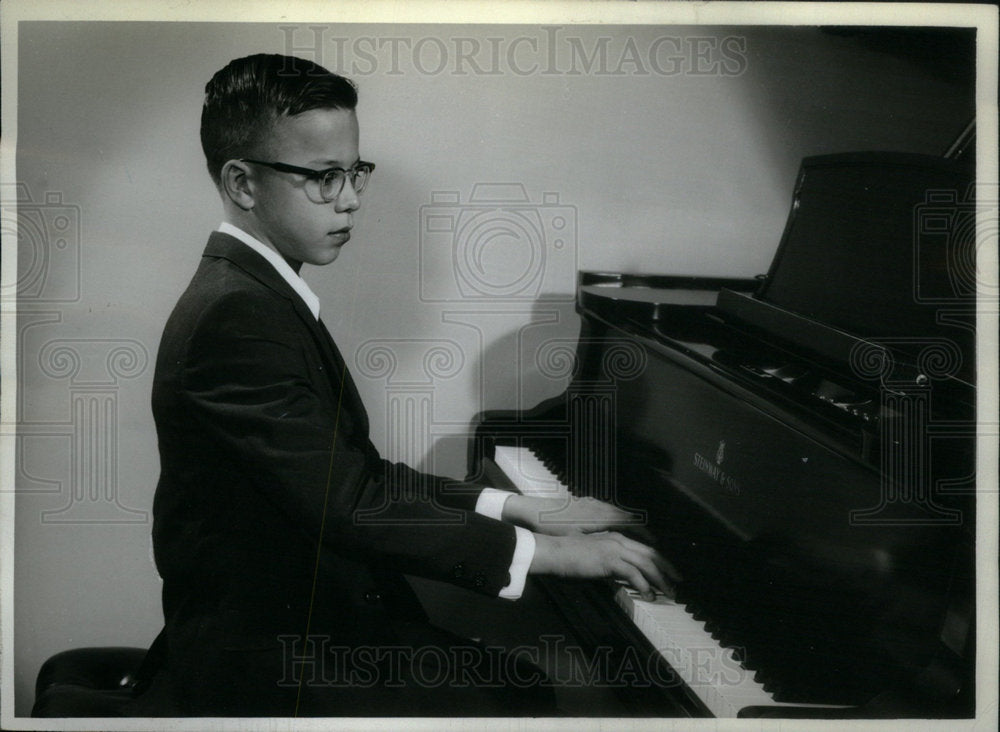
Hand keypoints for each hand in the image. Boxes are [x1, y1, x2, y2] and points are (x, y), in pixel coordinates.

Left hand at [503, 494, 650, 538]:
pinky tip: (616, 527)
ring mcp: (592, 503)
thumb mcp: (578, 541)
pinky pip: (608, 510)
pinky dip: (617, 519)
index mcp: (601, 516)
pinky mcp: (585, 503)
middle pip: (628, 516)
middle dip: (642, 529)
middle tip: (654, 541)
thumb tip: (618, 552)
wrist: (532, 510)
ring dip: (630, 523)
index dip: (645, 534)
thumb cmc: (553, 528)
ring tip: (640, 535)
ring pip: (618, 512)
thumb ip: (599, 544)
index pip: (631, 523)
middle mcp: (600, 506)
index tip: (657, 544)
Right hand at [529, 531, 678, 600]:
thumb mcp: (593, 559)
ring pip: (647, 563)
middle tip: (678, 583)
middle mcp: (619, 540)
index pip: (644, 548)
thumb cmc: (568, 557)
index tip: (669, 573)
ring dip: (660, 580)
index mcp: (616, 538)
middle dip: (668, 569)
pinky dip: (644, 586)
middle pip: (651, 553)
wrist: (554, 552)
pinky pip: (634, 573)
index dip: (660, 560)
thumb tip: (620, 578)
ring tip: (669, 593)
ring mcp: (615, 548)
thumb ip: (608, 564)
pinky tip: (649, 596)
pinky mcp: (609, 560)